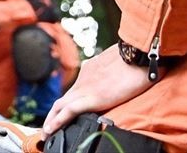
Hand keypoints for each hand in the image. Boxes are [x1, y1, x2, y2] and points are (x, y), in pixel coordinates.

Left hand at [41, 45, 155, 136]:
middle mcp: (84, 77)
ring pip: (61, 105)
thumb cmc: (138, 57)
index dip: (67, 103)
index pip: (75, 89)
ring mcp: (86, 86)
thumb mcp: (122, 63)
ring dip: (52, 119)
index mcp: (91, 69)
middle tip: (47, 127)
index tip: (63, 112)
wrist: (141, 52)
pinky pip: (70, 110)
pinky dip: (58, 120)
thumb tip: (121, 78)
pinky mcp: (93, 96)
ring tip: (46, 133)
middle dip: (53, 114)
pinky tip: (51, 129)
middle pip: (63, 99)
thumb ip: (115, 71)